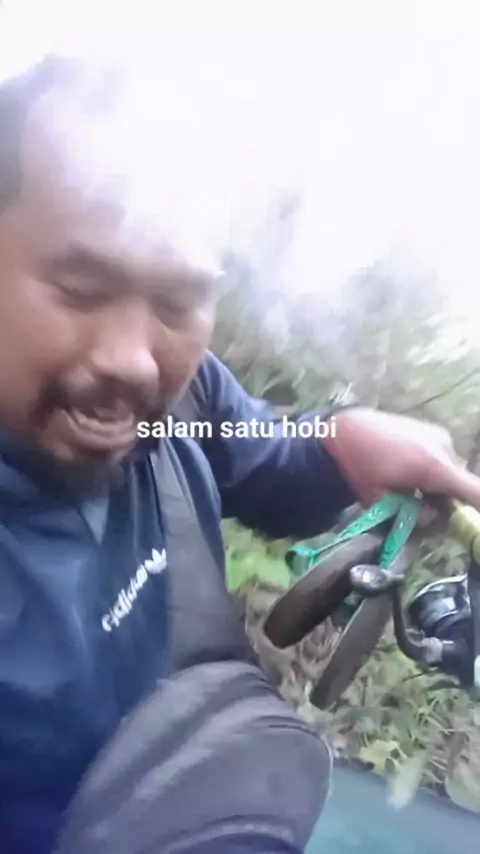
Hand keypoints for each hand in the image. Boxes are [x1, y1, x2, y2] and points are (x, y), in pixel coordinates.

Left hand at [322, 407, 479, 508]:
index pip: (476, 492)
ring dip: (438, 488)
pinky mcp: (433, 430)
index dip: (475, 512)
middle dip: (447, 504)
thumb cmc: (359, 467)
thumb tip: (435, 520)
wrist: (342, 431)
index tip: (468, 525)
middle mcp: (444, 448)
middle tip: (420, 511)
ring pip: (452, 473)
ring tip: (408, 489)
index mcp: (434, 466)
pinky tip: (409, 473)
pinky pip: (443, 460)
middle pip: (462, 486)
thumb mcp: (381, 500)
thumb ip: (415, 516)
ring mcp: (440, 436)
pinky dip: (433, 472)